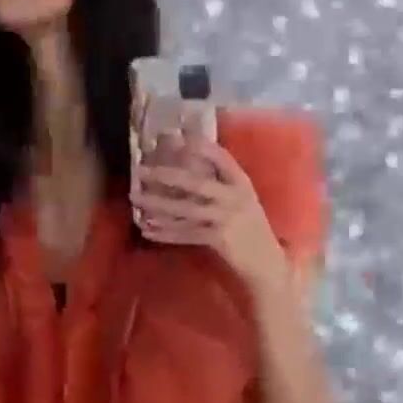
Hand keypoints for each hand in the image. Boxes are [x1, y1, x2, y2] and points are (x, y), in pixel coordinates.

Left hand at [133, 140, 285, 290]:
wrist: (267, 264)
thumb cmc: (251, 230)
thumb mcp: (243, 202)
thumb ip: (222, 186)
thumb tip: (187, 171)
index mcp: (242, 184)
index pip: (221, 158)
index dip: (199, 147)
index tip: (175, 138)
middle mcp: (235, 197)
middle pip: (196, 182)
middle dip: (166, 175)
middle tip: (141, 171)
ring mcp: (227, 218)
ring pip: (185, 209)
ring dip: (157, 204)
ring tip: (135, 199)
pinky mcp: (219, 239)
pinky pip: (185, 234)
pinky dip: (165, 232)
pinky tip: (148, 230)